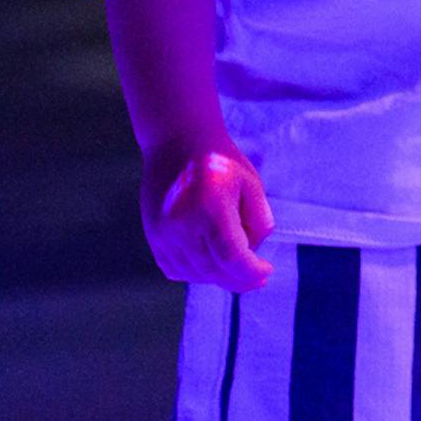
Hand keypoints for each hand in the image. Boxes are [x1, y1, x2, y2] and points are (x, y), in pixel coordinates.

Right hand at [140, 136, 274, 291]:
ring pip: (194, 274)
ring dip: (218, 277)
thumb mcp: (252, 184)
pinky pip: (174, 269)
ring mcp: (164, 233)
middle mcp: (183, 225)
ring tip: (235, 268)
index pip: (232, 258)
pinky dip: (194, 273)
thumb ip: (259, 221)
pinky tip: (210, 263)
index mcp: (211, 209)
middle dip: (239, 279)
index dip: (251, 273)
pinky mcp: (154, 235)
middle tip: (257, 277)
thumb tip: (254, 252)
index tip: (266, 271)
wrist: (178, 141)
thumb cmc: (221, 161)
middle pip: (213, 271)